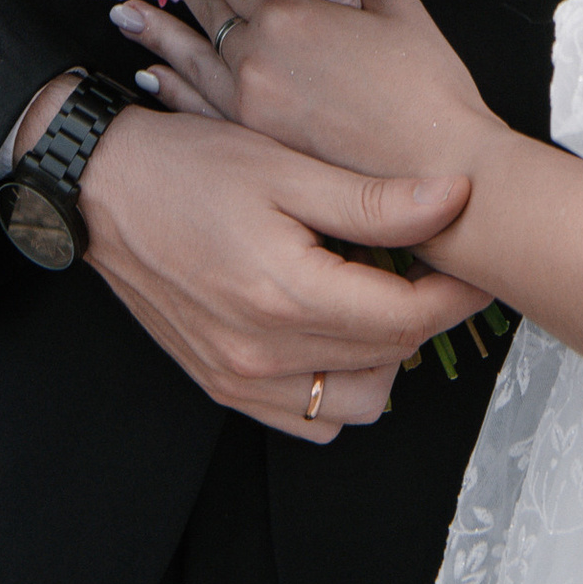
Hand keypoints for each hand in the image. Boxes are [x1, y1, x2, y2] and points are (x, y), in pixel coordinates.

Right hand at [18, 71, 492, 441]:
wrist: (105, 190)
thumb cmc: (192, 165)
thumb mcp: (286, 167)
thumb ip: (373, 199)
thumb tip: (454, 199)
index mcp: (287, 295)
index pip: (406, 318)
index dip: (455, 292)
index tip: (477, 262)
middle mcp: (264, 354)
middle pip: (388, 358)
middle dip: (427, 315)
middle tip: (436, 266)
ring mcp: (240, 379)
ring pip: (355, 402)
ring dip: (385, 356)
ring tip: (382, 293)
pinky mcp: (223, 386)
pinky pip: (307, 418)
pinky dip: (337, 383)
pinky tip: (336, 327)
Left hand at [123, 0, 494, 190]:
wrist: (439, 172)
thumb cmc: (429, 90)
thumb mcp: (401, 13)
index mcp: (289, 14)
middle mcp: (255, 56)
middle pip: (207, 12)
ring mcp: (248, 106)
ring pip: (192, 60)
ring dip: (160, 36)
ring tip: (127, 16)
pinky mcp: (254, 146)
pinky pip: (198, 109)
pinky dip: (174, 90)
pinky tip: (155, 79)